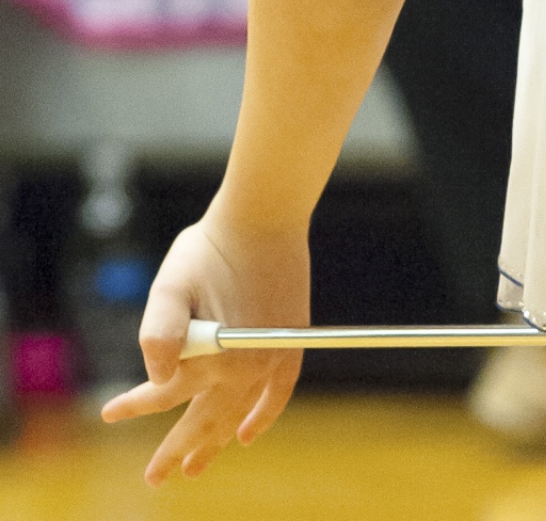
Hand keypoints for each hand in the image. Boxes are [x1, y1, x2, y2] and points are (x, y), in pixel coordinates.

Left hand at [101, 211, 308, 485]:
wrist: (265, 217)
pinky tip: (247, 434)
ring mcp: (268, 358)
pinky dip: (262, 416)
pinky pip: (278, 394)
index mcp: (208, 354)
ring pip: (234, 414)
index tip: (108, 414)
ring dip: (213, 442)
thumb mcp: (170, 282)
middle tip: (155, 477)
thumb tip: (158, 378)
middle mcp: (240, 366)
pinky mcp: (288, 344)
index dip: (134, 405)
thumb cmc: (212, 245)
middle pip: (200, 419)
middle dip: (175, 449)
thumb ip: (158, 330)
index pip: (163, 394)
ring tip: (195, 466)